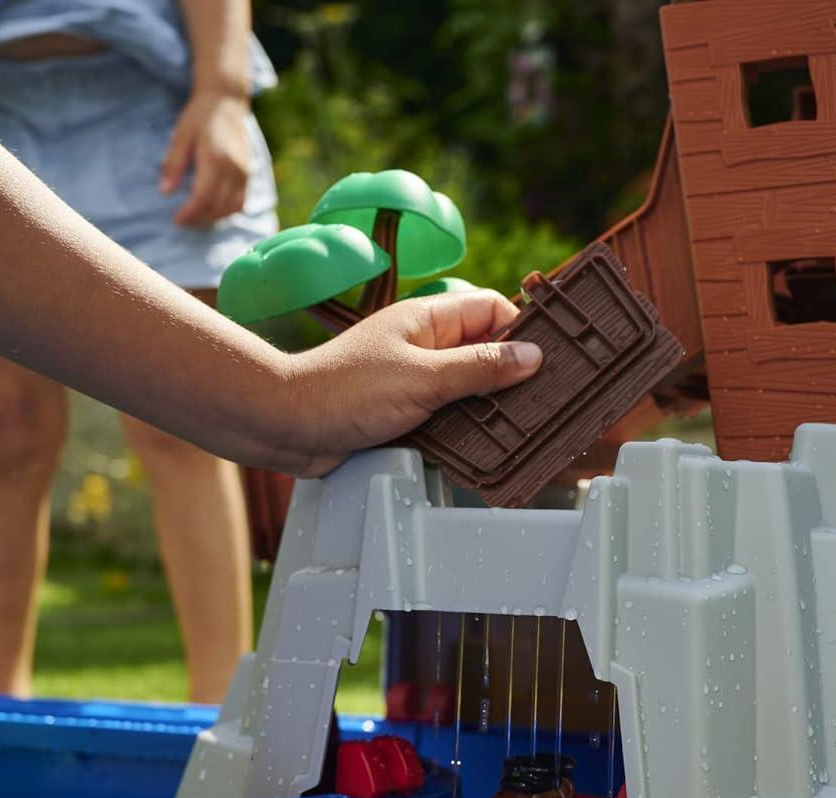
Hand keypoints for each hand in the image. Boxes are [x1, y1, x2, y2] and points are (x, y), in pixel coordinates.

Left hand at [159, 90, 251, 226]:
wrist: (226, 102)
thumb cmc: (200, 116)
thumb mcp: (180, 136)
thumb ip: (173, 164)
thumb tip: (164, 191)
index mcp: (216, 160)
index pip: (203, 197)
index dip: (190, 213)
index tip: (176, 220)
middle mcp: (234, 170)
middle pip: (218, 207)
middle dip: (199, 219)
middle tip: (183, 222)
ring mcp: (244, 173)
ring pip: (231, 208)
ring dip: (213, 218)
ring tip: (196, 219)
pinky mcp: (248, 175)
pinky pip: (240, 202)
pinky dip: (226, 212)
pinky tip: (212, 211)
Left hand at [283, 290, 543, 476]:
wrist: (287, 426)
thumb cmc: (344, 392)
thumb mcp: (423, 378)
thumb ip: (479, 369)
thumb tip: (532, 356)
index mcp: (428, 319)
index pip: (491, 310)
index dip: (521, 331)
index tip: (547, 359)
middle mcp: (424, 345)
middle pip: (486, 351)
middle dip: (513, 374)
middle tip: (546, 400)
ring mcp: (415, 379)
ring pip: (470, 388)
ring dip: (491, 407)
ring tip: (521, 429)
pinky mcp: (406, 412)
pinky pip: (450, 416)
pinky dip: (468, 430)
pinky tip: (485, 447)